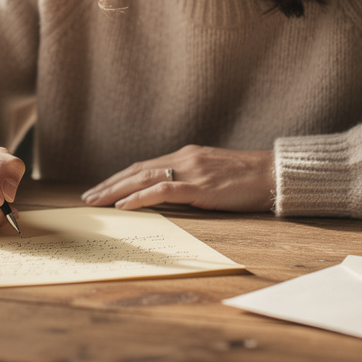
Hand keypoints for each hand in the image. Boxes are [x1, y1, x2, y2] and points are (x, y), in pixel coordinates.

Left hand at [80, 145, 274, 212]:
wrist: (274, 174)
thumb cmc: (248, 180)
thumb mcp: (214, 176)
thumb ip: (192, 180)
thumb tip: (170, 196)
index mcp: (186, 156)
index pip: (144, 166)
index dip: (119, 178)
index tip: (100, 189)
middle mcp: (184, 158)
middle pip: (136, 170)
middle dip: (109, 184)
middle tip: (87, 198)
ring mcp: (191, 170)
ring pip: (143, 178)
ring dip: (115, 191)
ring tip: (96, 202)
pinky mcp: (200, 186)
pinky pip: (162, 190)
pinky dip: (139, 197)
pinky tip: (124, 206)